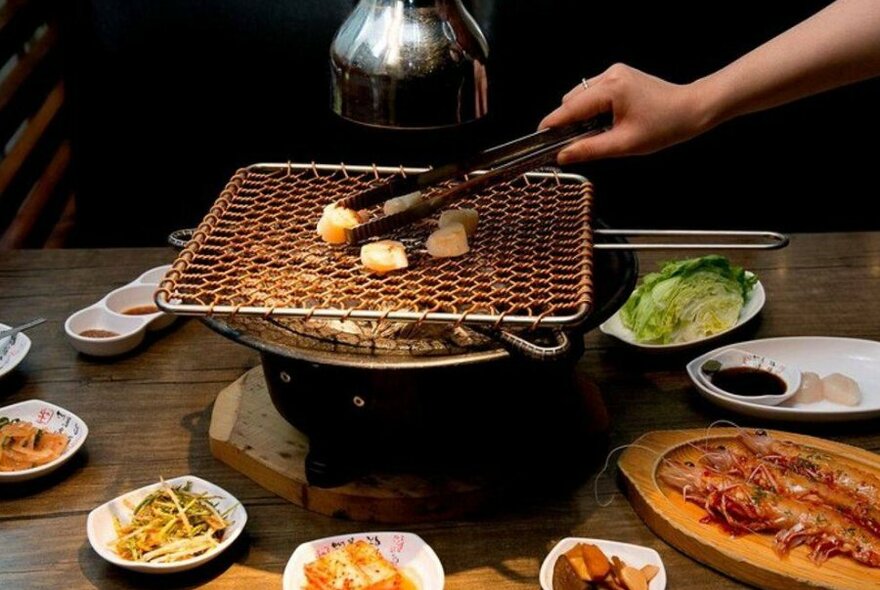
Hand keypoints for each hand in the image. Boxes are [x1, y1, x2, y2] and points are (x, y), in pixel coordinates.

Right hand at [539, 64, 710, 164]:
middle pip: (571, 101)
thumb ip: (589, 149)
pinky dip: (592, 110)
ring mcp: (614, 73)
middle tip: (572, 145)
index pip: (569, 109)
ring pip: (581, 97)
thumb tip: (563, 155)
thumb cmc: (665, 126)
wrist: (691, 110)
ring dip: (581, 116)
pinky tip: (604, 123)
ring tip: (595, 135)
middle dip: (568, 122)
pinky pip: (593, 94)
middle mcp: (609, 75)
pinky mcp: (618, 77)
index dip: (552, 125)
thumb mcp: (624, 144)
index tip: (539, 139)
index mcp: (610, 88)